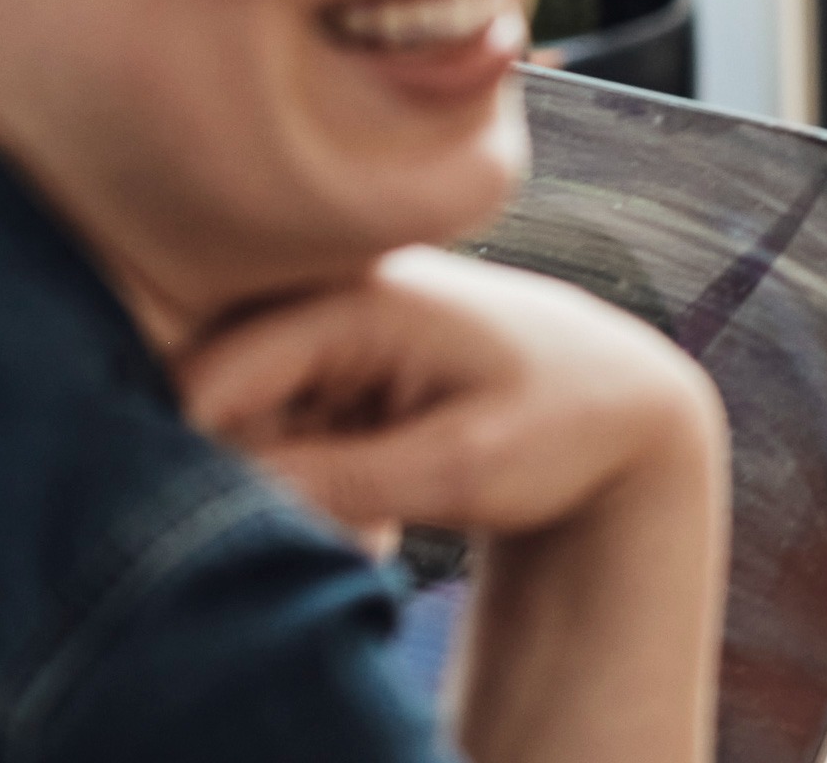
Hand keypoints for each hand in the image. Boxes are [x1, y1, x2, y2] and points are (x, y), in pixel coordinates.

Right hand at [186, 248, 726, 762]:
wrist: (625, 406)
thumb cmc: (562, 429)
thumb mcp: (459, 468)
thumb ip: (335, 480)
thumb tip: (219, 498)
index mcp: (356, 297)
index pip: (206, 380)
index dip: (201, 465)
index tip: (248, 535)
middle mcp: (326, 290)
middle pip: (211, 399)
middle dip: (248, 479)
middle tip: (344, 535)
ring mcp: (326, 319)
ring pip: (237, 421)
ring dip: (280, 485)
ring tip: (372, 527)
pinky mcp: (331, 353)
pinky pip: (271, 425)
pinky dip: (304, 475)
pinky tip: (371, 510)